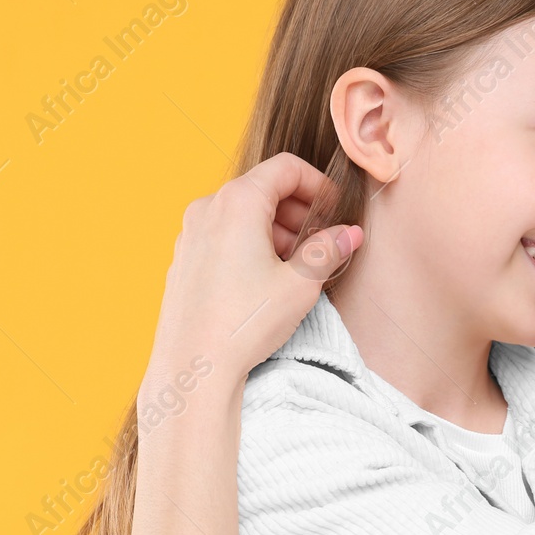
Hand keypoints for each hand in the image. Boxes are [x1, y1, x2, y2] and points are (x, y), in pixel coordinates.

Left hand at [143, 151, 361, 389]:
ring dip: (275, 232)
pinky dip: (250, 245)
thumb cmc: (244, 323)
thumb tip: (349, 234)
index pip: (286, 169)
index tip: (335, 210)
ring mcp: (191, 234)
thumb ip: (328, 250)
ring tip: (296, 269)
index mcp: (237, 202)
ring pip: (242, 215)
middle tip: (321, 244)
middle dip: (298, 212)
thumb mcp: (300, 285)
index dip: (318, 185)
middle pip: (263, 190)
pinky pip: (223, 237)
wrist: (193, 366)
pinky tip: (265, 282)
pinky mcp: (184, 260)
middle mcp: (208, 209)